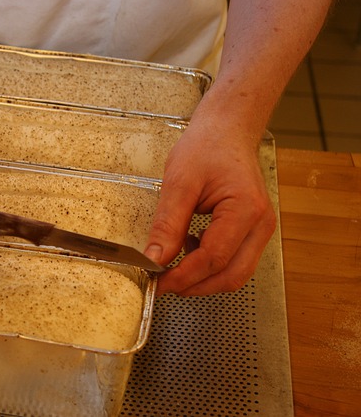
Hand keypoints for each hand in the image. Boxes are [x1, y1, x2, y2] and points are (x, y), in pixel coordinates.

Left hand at [144, 119, 275, 295]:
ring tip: (174, 264)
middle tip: (164, 283)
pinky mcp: (253, 231)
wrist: (226, 131)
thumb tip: (154, 258)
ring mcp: (261, 229)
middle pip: (231, 275)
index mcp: (246, 209)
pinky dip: (210, 265)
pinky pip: (235, 261)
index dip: (185, 276)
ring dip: (203, 277)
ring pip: (235, 273)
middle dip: (195, 285)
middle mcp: (261, 224)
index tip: (159, 282)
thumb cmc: (207, 147)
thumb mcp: (179, 182)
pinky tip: (190, 247)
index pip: (215, 258)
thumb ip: (167, 224)